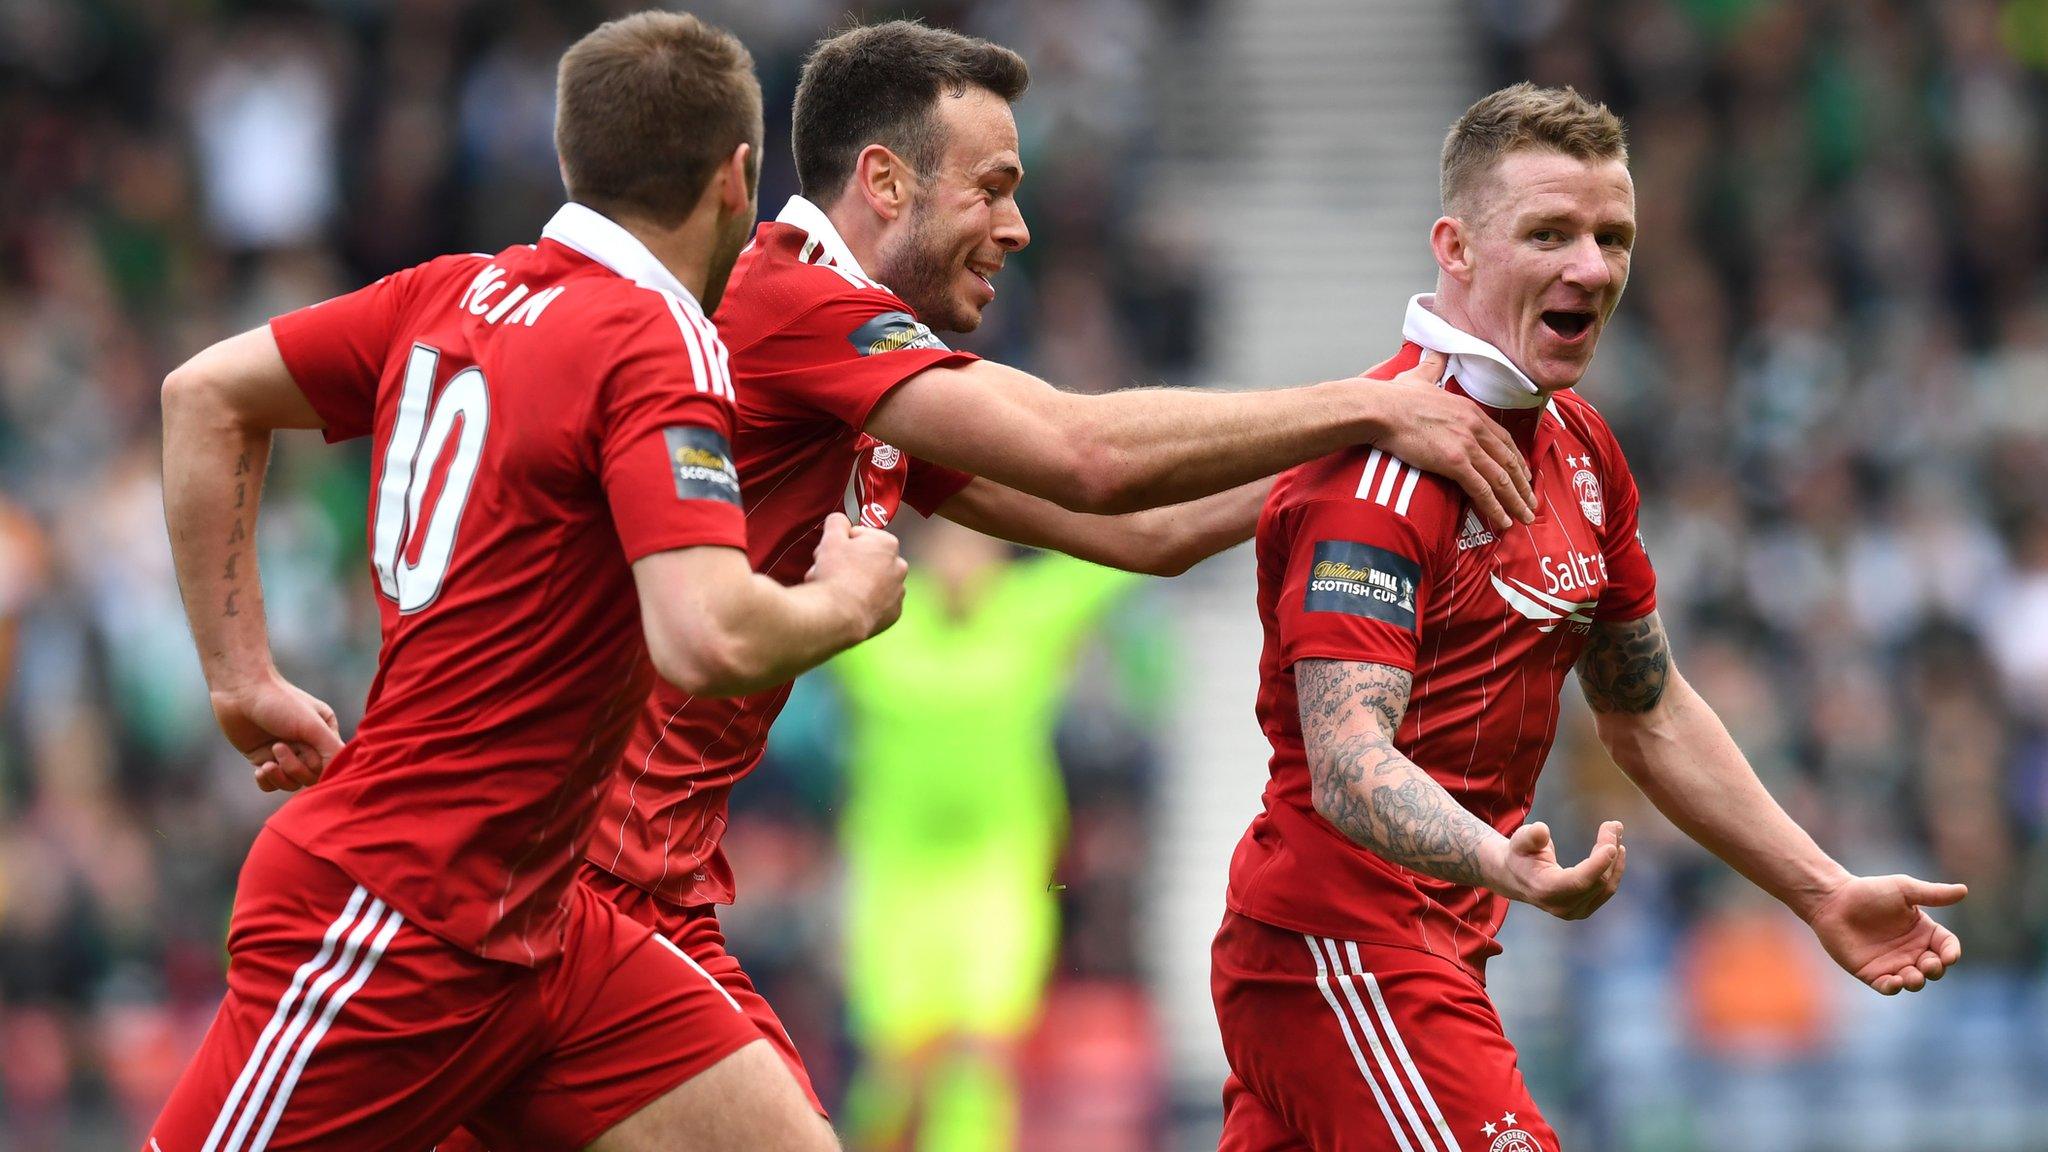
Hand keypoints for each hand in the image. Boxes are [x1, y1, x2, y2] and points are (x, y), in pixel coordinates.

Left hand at [210, 672, 343, 792]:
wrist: (240, 692)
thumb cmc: (279, 702)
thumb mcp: (311, 725)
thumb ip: (331, 749)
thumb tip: (340, 772)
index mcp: (325, 733)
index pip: (330, 765)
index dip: (315, 765)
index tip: (301, 748)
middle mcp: (307, 745)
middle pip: (310, 777)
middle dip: (294, 768)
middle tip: (278, 747)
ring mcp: (285, 753)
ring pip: (291, 783)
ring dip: (279, 777)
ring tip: (266, 763)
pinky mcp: (263, 759)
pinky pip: (271, 785)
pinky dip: (266, 781)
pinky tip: (259, 769)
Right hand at [805, 512, 906, 639]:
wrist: (839, 615)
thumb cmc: (835, 572)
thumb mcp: (830, 538)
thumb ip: (837, 521)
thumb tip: (841, 521)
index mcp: (887, 544)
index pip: (860, 537)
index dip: (842, 544)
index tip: (831, 555)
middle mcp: (899, 566)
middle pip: (868, 560)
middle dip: (851, 564)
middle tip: (830, 574)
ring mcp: (899, 592)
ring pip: (874, 582)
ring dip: (859, 584)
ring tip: (838, 593)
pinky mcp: (894, 614)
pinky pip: (878, 604)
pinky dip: (866, 604)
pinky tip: (850, 606)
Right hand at [1361, 350, 1535, 530]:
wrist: (1380, 409)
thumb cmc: (1393, 397)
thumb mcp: (1419, 376)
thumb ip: (1432, 366)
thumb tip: (1433, 353)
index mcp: (1470, 411)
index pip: (1503, 439)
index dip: (1516, 459)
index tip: (1523, 475)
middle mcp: (1475, 427)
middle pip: (1508, 461)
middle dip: (1523, 485)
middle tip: (1531, 503)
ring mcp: (1467, 445)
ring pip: (1501, 478)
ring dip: (1516, 501)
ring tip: (1525, 518)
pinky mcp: (1455, 462)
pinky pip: (1482, 489)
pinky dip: (1495, 507)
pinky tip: (1503, 521)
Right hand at [1483, 820, 1625, 919]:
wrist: (1517, 877)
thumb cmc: (1520, 855)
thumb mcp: (1520, 841)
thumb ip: (1530, 837)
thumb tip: (1541, 830)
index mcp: (1545, 890)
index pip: (1578, 881)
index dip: (1597, 865)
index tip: (1612, 846)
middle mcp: (1562, 906)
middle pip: (1596, 880)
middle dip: (1608, 850)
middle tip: (1613, 824)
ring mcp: (1576, 911)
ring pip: (1606, 885)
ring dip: (1615, 858)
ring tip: (1616, 831)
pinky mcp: (1585, 909)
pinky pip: (1607, 890)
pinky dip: (1614, 869)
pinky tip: (1617, 850)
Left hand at [1804, 874, 1965, 993]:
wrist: (1833, 900)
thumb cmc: (1869, 892)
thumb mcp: (1903, 889)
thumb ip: (1932, 893)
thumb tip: (1964, 890)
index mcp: (1923, 931)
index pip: (1947, 946)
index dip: (1952, 952)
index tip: (1949, 956)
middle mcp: (1911, 950)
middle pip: (1934, 967)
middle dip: (1936, 969)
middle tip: (1928, 964)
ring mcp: (1893, 963)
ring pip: (1914, 980)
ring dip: (1917, 981)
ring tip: (1911, 976)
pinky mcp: (1872, 973)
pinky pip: (1888, 987)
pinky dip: (1894, 987)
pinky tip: (1894, 982)